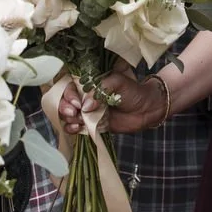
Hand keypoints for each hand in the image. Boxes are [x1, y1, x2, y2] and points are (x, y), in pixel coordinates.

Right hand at [43, 69, 164, 135]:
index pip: (70, 87)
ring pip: (68, 115)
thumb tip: (86, 105)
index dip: (69, 95)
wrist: (146, 109)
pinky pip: (75, 127)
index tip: (77, 102)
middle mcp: (85, 97)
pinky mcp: (91, 125)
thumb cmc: (133, 91)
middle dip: (65, 107)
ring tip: (78, 121)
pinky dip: (72, 128)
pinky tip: (78, 128)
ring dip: (68, 118)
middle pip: (65, 101)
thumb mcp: (118, 82)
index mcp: (90, 84)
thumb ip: (101, 90)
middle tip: (76, 112)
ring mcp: (87, 112)